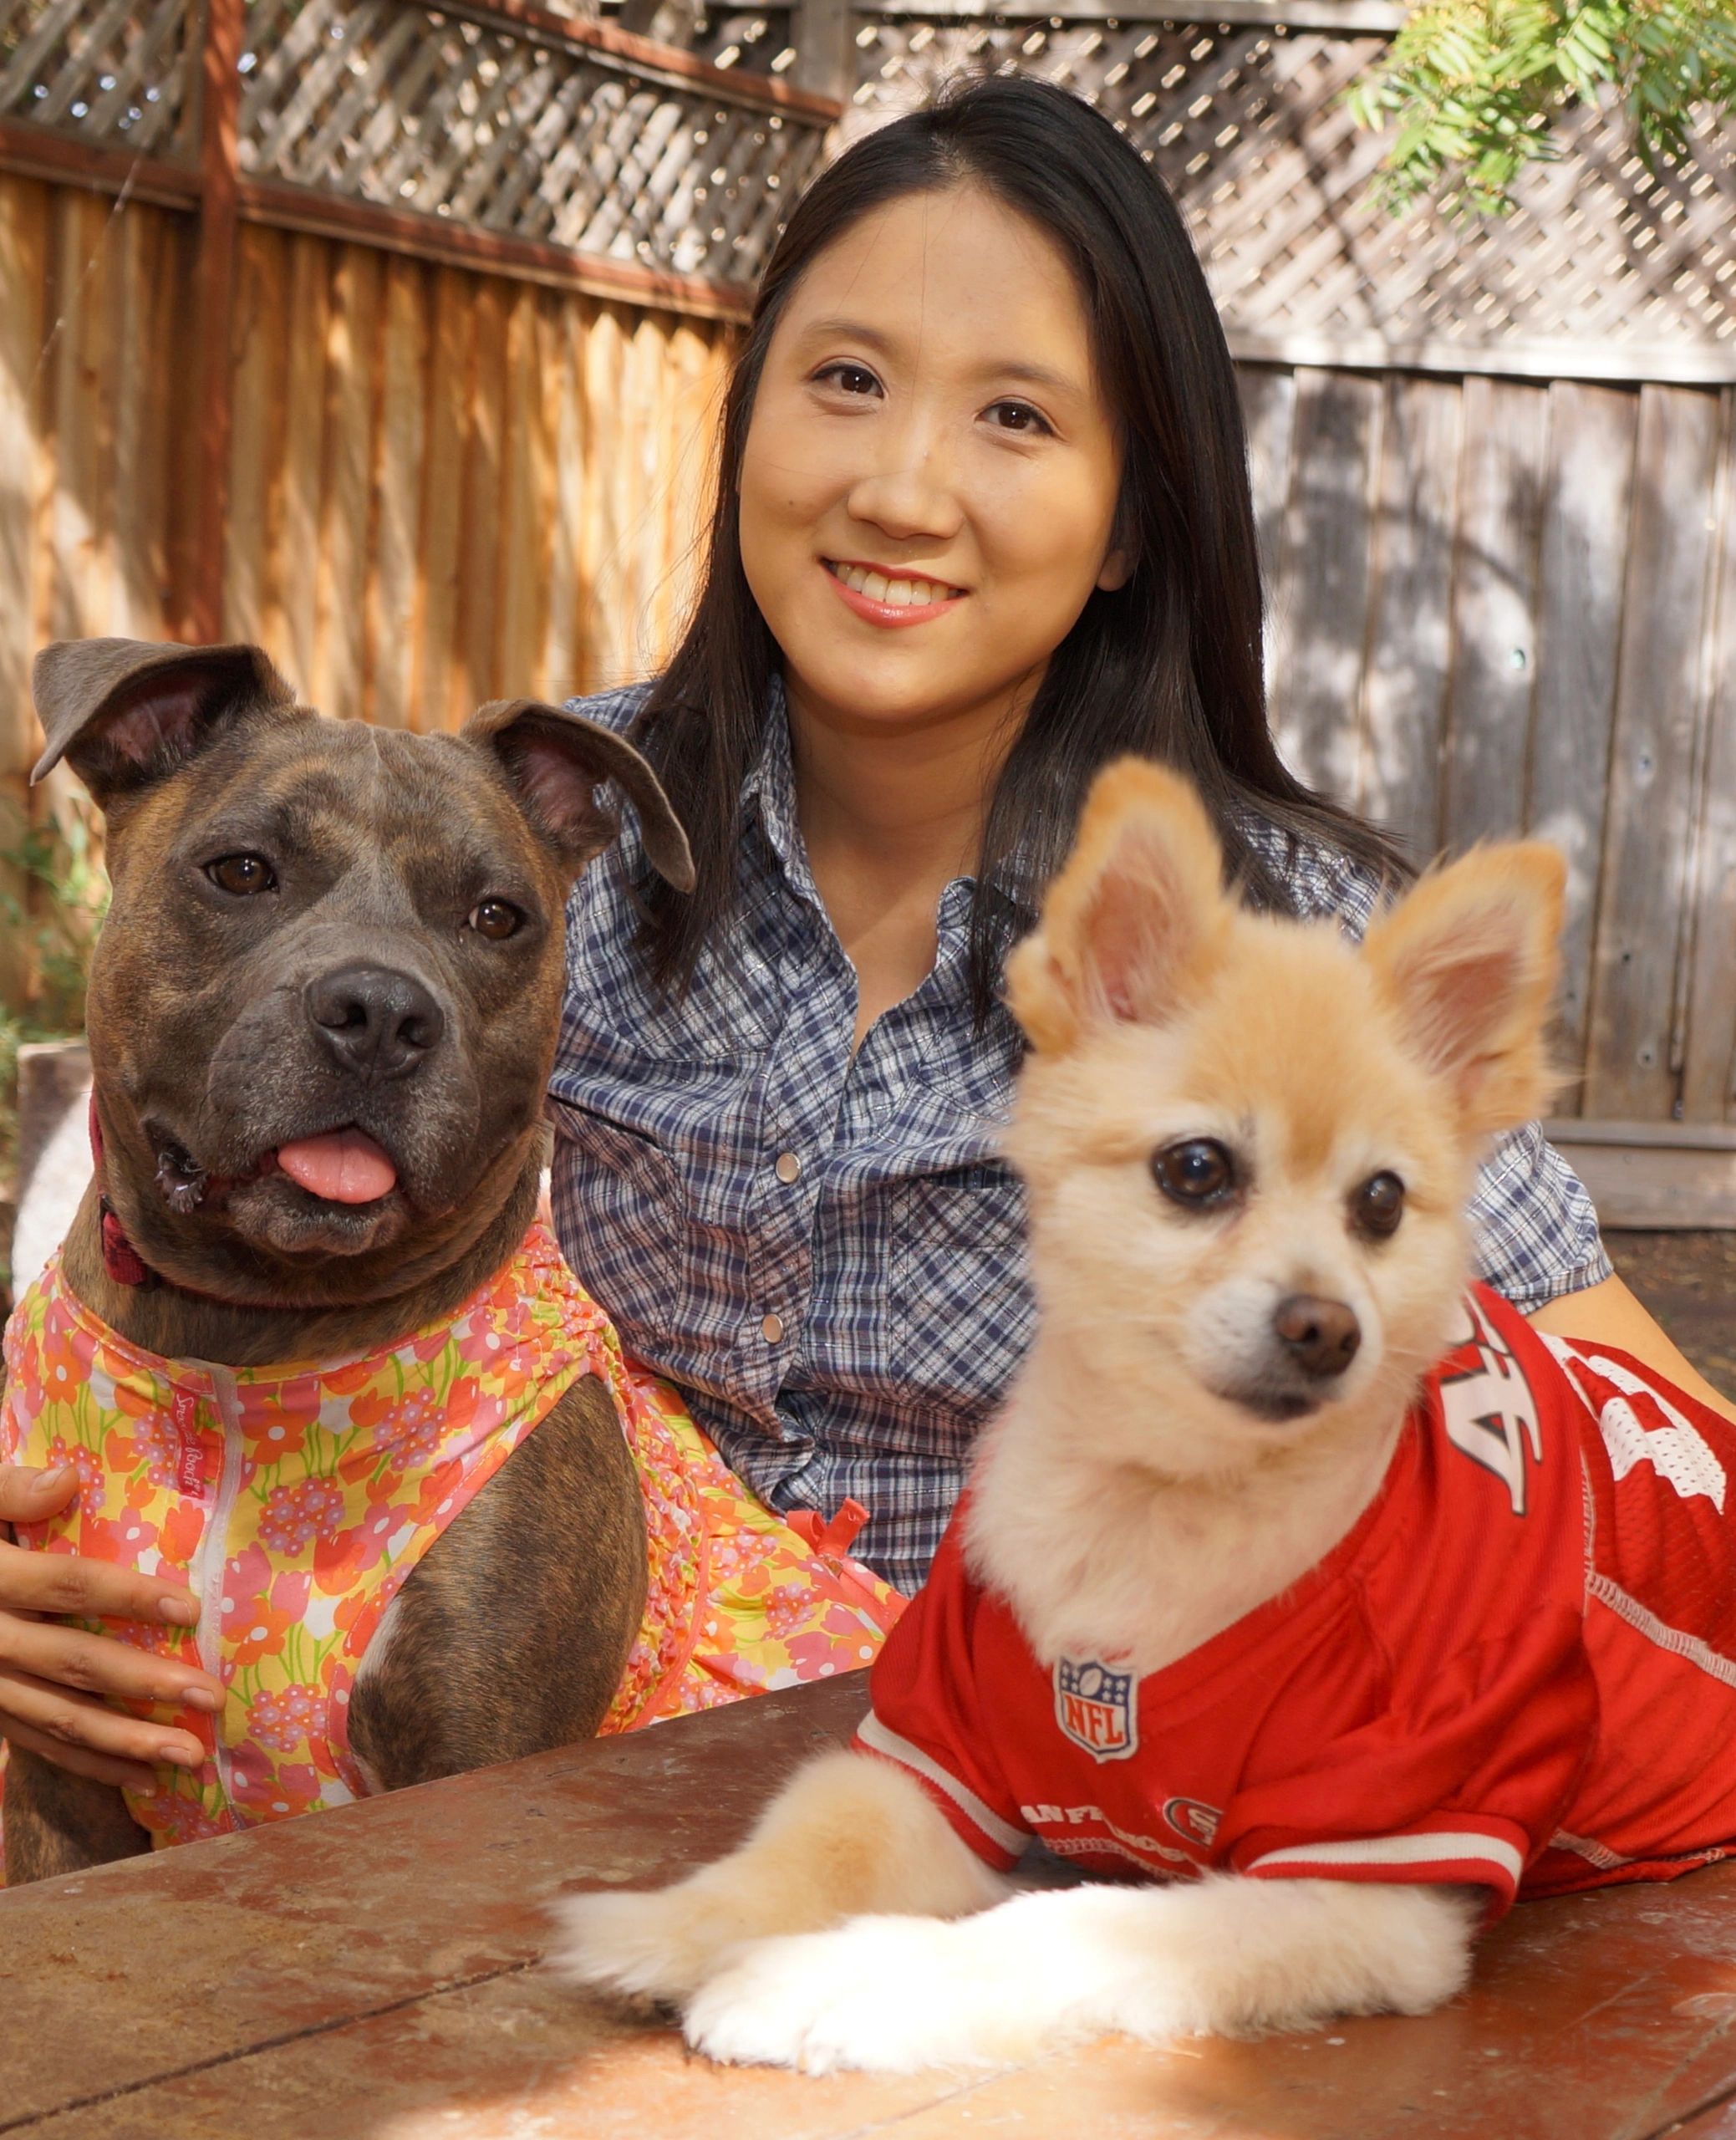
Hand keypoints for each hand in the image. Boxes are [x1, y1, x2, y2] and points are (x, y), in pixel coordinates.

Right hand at [0, 1463, 220, 1790]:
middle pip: (73, 1664)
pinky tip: (143, 1777)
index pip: (65, 1586)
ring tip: (192, 1756)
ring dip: (127, 1743)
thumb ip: (10, 1490)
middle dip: (145, 1684)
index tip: (190, 1610)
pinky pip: (40, 1743)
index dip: (125, 1596)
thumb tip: (67, 1478)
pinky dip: (90, 1765)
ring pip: (60, 1719)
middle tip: (212, 1698)